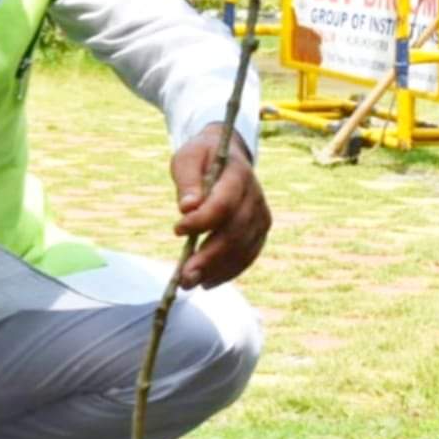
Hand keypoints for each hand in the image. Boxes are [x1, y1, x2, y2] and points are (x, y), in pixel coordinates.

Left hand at [170, 123, 270, 289]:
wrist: (227, 155)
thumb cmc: (202, 157)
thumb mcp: (187, 157)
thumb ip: (187, 179)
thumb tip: (187, 208)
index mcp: (238, 175)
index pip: (224, 204)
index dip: (202, 221)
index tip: (177, 229)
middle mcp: (255, 197)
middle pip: (235, 232)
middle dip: (209, 257)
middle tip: (184, 276)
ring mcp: (261, 215)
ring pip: (244, 249)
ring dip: (217, 270)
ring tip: (190, 283)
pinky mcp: (260, 230)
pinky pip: (248, 255)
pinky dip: (229, 271)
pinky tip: (207, 281)